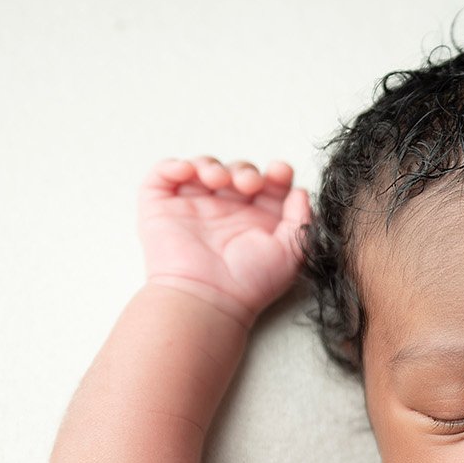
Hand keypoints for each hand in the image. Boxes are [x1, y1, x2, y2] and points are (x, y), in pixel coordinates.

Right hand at [137, 156, 310, 322]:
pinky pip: (163, 174)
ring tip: (218, 179)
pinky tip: (188, 171)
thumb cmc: (250, 282)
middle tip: (249, 184)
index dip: (277, 173)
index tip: (281, 172)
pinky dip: (173, 165)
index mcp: (257, 222)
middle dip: (245, 170)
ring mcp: (194, 208)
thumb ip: (301, 220)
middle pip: (238, 172)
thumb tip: (300, 191)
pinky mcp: (162, 208)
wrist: (209, 297)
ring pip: (204, 168)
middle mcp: (227, 212)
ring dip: (212, 164)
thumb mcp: (291, 251)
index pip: (269, 185)